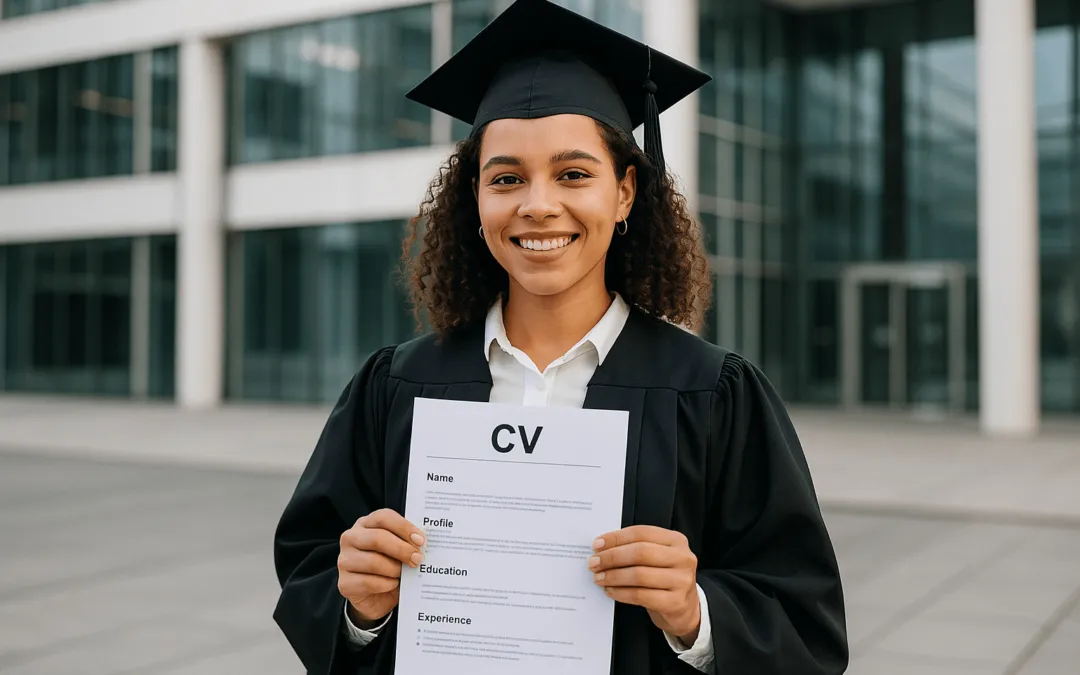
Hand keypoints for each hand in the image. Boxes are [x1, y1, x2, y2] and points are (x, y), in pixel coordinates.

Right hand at [337, 508, 425, 626]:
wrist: (374, 597)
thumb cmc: (389, 566)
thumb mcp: (398, 550)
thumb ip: (407, 542)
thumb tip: (424, 543)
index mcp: (365, 524)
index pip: (383, 517)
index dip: (404, 527)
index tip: (421, 540)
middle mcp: (351, 538)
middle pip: (377, 538)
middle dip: (402, 549)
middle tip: (418, 559)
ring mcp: (344, 560)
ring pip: (373, 562)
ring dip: (395, 569)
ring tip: (404, 574)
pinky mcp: (344, 583)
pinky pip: (369, 582)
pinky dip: (386, 585)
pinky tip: (393, 584)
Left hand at [588, 525, 700, 643]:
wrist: (686, 609)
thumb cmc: (665, 578)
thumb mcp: (658, 557)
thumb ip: (637, 548)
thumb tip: (602, 546)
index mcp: (676, 540)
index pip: (641, 533)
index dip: (616, 537)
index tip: (597, 544)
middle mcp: (683, 558)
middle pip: (640, 552)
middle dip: (612, 557)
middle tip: (594, 563)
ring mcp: (681, 581)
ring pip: (639, 575)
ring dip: (613, 576)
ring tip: (599, 578)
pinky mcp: (675, 602)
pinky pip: (640, 595)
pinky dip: (620, 593)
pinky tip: (610, 590)